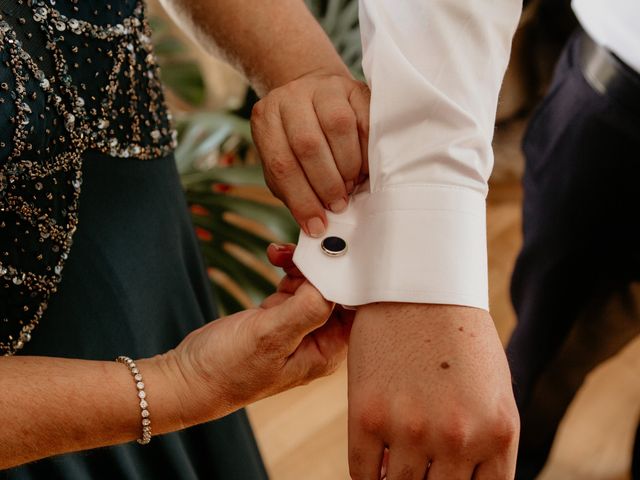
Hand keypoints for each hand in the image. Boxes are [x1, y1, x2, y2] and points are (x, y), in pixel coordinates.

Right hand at [168, 244, 352, 423]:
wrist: (189, 376)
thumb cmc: (229, 368)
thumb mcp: (269, 337)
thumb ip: (306, 310)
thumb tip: (334, 279)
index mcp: (326, 351)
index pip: (354, 308)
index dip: (347, 277)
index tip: (335, 251)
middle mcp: (317, 339)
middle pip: (335, 292)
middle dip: (322, 266)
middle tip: (304, 248)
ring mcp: (298, 327)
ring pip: (313, 284)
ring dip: (301, 264)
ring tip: (279, 253)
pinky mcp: (279, 316)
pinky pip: (294, 285)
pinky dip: (287, 269)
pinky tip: (273, 258)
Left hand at [250, 71, 369, 236]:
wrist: (318, 95)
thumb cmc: (298, 142)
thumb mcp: (286, 164)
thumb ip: (293, 191)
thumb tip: (315, 226)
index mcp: (266, 119)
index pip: (280, 164)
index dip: (301, 200)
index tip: (317, 225)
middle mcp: (291, 98)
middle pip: (307, 145)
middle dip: (326, 184)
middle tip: (338, 205)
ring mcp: (324, 88)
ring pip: (338, 127)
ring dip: (347, 166)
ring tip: (350, 184)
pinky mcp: (355, 87)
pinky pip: (365, 120)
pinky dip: (366, 151)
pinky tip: (363, 168)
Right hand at [347, 303, 518, 478]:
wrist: (417, 284)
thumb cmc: (459, 334)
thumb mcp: (493, 389)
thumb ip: (486, 442)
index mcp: (497, 432)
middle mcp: (457, 437)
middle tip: (419, 472)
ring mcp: (410, 429)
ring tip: (396, 466)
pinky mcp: (367, 416)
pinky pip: (362, 474)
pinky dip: (368, 477)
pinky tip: (375, 463)